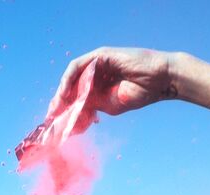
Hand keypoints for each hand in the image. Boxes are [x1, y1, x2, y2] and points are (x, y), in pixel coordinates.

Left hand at [50, 47, 175, 117]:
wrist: (159, 81)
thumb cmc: (139, 93)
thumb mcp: (108, 106)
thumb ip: (89, 107)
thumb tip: (69, 114)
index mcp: (98, 85)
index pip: (76, 96)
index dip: (64, 109)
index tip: (55, 123)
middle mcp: (95, 73)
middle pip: (71, 86)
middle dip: (59, 102)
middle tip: (50, 117)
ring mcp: (96, 63)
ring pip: (72, 77)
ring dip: (61, 93)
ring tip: (56, 108)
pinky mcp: (99, 55)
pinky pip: (78, 66)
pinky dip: (69, 80)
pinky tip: (64, 93)